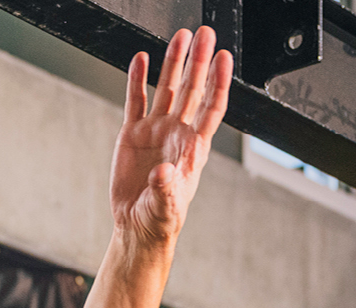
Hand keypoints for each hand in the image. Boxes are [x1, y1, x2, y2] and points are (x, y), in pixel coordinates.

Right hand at [110, 27, 232, 246]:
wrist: (137, 226)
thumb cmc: (161, 218)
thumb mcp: (166, 207)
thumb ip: (167, 188)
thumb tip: (163, 172)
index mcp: (193, 148)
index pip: (211, 107)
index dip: (218, 81)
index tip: (223, 57)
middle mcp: (177, 133)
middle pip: (192, 89)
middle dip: (199, 61)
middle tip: (204, 34)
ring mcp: (155, 131)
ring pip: (167, 89)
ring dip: (173, 63)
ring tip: (179, 37)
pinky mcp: (132, 134)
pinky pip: (136, 101)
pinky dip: (137, 79)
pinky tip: (141, 59)